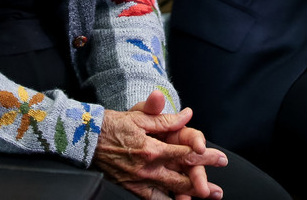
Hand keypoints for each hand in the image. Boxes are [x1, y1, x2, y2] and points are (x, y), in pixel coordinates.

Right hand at [96, 98, 224, 199]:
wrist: (86, 140)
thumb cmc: (113, 125)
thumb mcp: (139, 116)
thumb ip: (165, 119)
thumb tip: (187, 115)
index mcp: (151, 149)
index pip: (184, 155)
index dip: (204, 157)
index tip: (219, 158)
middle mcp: (147, 169)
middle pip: (181, 179)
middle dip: (202, 183)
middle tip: (218, 190)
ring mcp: (139, 181)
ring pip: (169, 194)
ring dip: (188, 198)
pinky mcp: (131, 188)